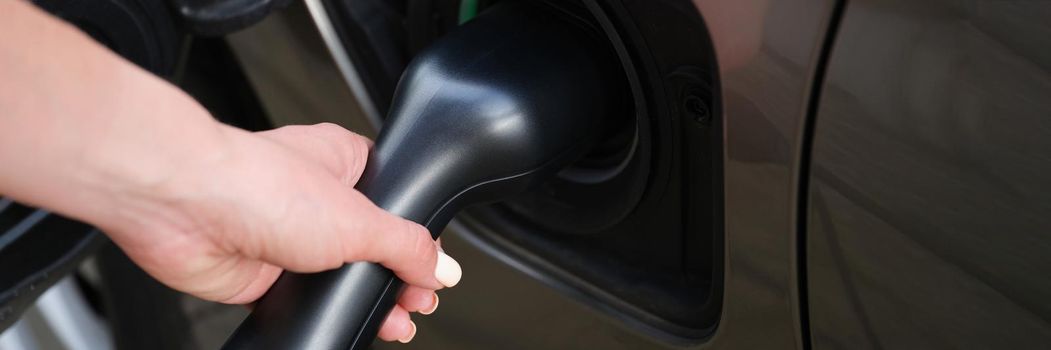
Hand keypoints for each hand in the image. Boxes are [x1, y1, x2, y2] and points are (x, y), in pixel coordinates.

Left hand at [99, 123, 460, 342]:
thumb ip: (407, 247)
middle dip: (396, 278)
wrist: (183, 207)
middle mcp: (315, 198)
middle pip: (371, 246)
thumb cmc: (256, 183)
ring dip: (361, 300)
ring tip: (391, 323)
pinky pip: (303, 301)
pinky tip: (338, 321)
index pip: (396, 202)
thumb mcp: (359, 219)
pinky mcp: (262, 274)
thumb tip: (441, 266)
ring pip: (338, 277)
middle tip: (417, 303)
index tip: (433, 270)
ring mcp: (288, 237)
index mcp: (345, 163)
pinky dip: (320, 314)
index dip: (418, 238)